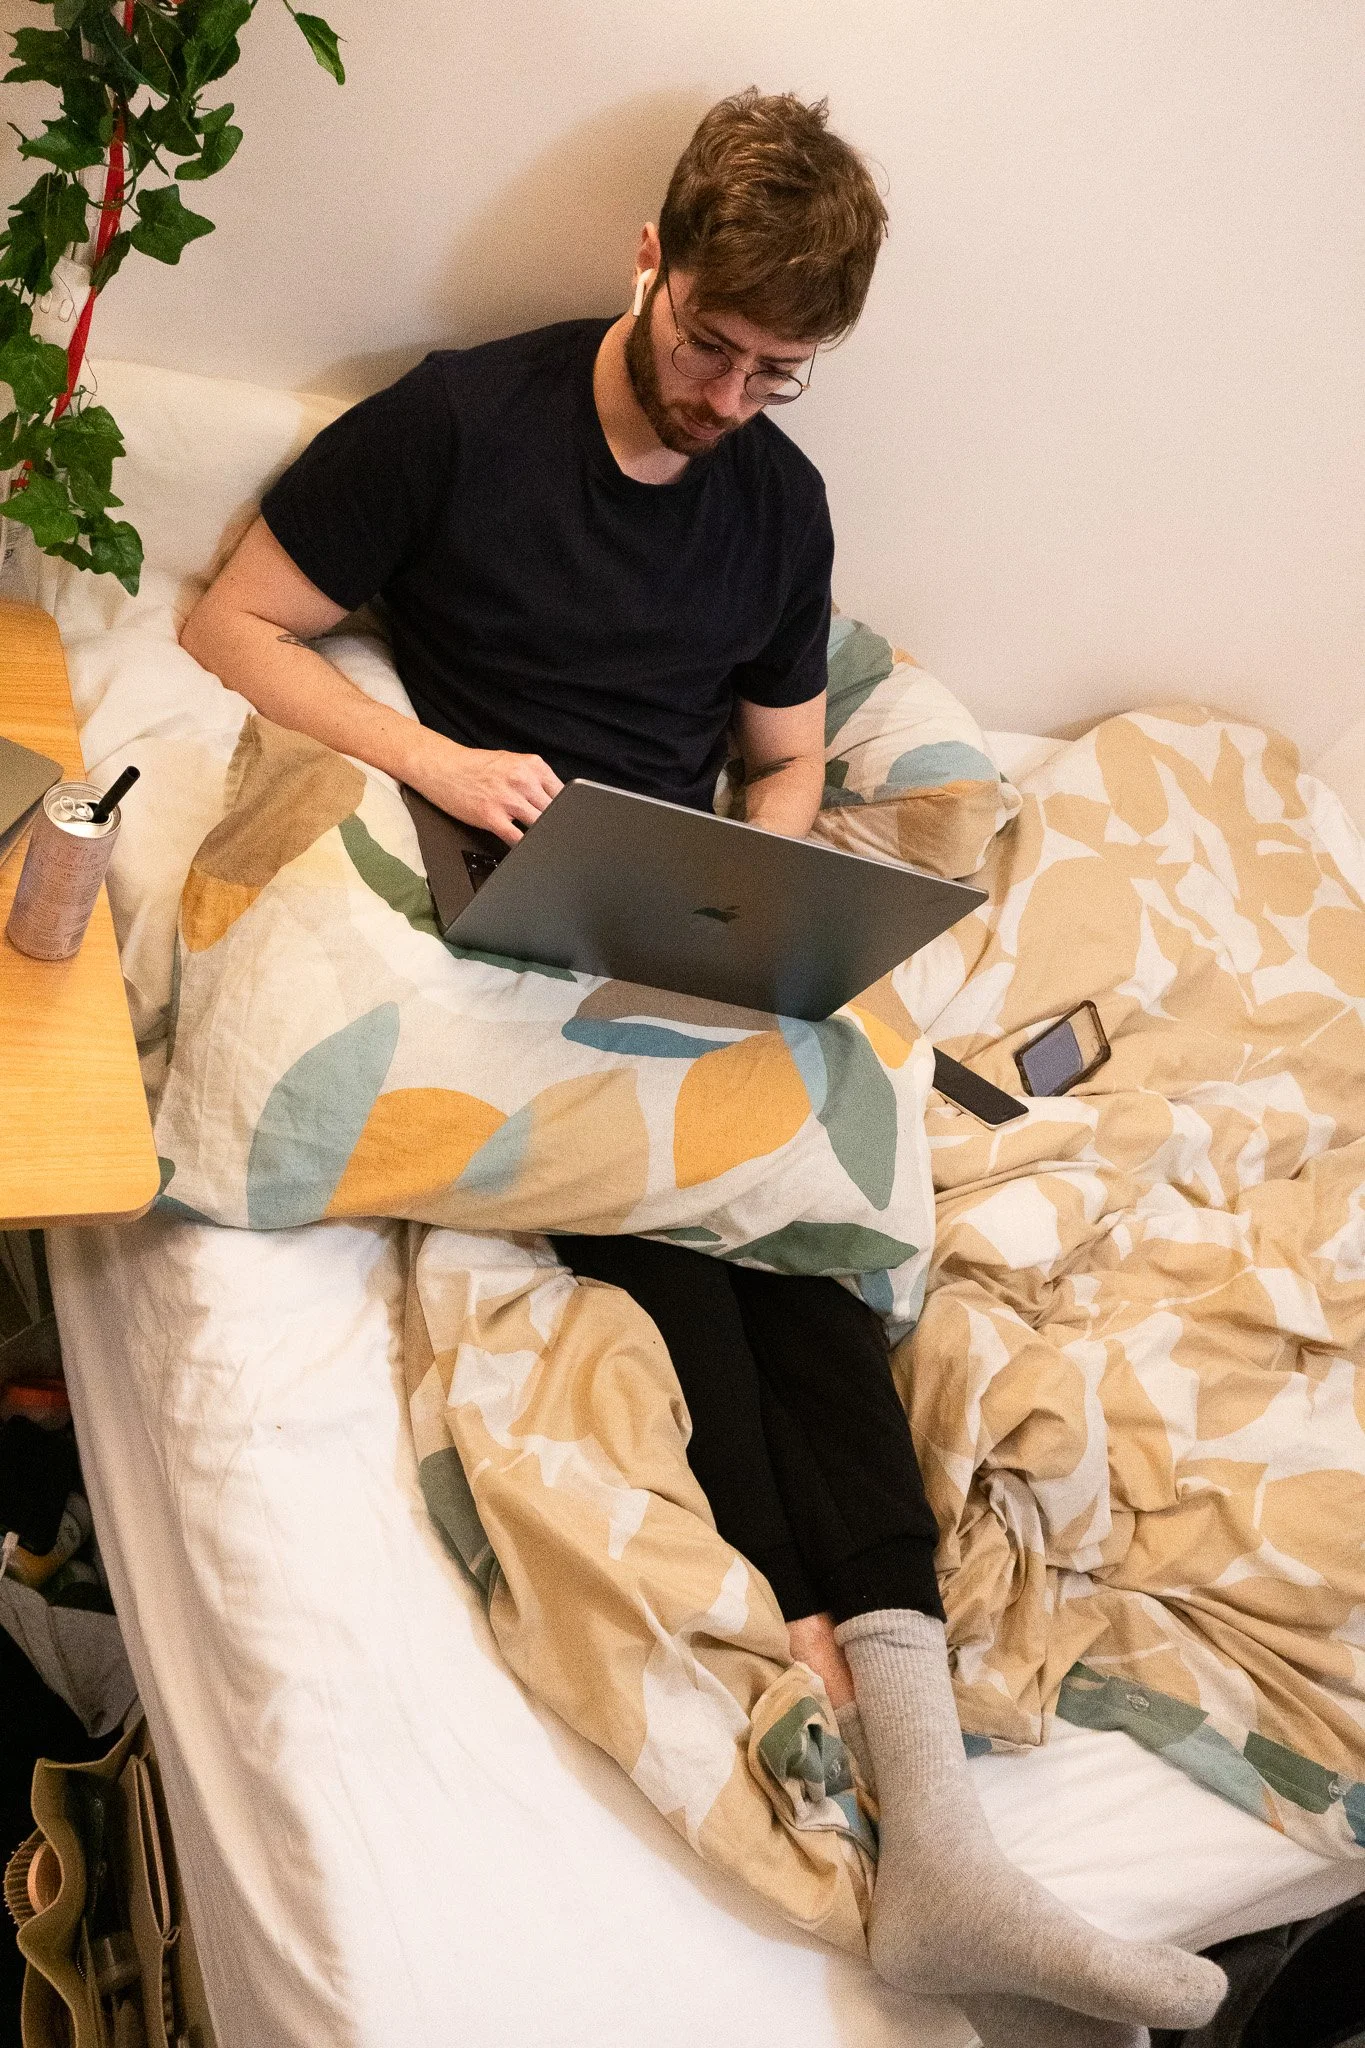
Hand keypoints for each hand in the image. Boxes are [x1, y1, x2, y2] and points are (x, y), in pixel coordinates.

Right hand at [411, 732, 562, 842]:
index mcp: (532, 765)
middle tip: (561, 839)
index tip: (570, 823)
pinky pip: (518, 839)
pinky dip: (525, 847)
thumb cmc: (476, 767)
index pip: (564, 794)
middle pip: (555, 812)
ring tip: (545, 846)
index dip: (569, 812)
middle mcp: (523, 779)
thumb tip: (558, 802)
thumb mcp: (513, 762)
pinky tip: (527, 850)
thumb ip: (536, 779)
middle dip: (558, 826)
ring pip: (540, 826)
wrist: (442, 766)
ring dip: (543, 838)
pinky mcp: (491, 816)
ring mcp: (507, 798)